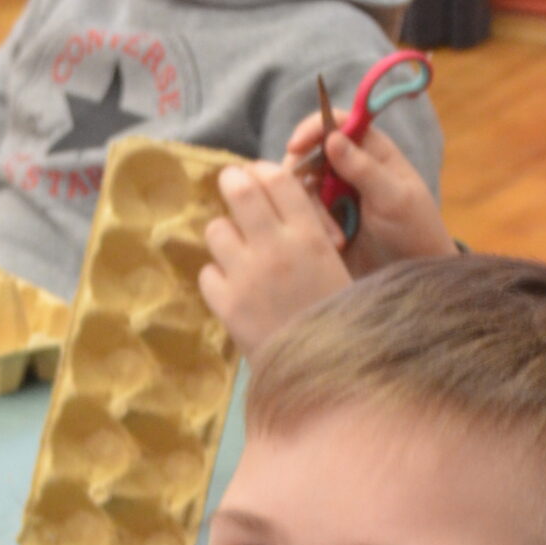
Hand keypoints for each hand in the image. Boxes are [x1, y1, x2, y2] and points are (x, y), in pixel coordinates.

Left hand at [199, 158, 352, 357]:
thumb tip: (275, 201)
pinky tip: (233, 290)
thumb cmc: (338, 318)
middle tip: (231, 185)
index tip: (256, 175)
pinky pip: (207, 273)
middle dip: (232, 182)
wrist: (326, 373)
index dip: (262, 171)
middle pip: (239, 190)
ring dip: (225, 236)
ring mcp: (246, 276)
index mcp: (310, 236)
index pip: (277, 179)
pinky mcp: (226, 305)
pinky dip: (217, 278)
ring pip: (216, 229)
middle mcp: (275, 248)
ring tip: (236, 251)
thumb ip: (307, 232)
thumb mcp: (335, 266)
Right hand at [279, 110, 456, 275]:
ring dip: (311, 210)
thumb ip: (364, 169)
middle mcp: (347, 168)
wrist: (412, 277)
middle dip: (304, 176)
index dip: (312, 129)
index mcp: (371, 152)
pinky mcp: (322, 222)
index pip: (336, 123)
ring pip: (299, 187)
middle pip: (308, 155)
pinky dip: (310, 226)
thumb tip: (332, 138)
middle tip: (313, 203)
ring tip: (337, 238)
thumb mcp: (394, 199)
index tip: (295, 147)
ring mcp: (332, 196)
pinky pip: (300, 215)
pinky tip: (334, 245)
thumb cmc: (415, 232)